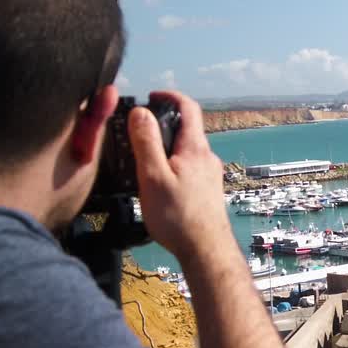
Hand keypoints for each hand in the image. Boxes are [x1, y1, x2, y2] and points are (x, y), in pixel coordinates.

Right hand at [128, 91, 235, 264]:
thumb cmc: (178, 217)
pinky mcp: (208, 191)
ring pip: (187, 152)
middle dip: (163, 126)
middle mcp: (207, 158)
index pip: (188, 107)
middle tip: (138, 133)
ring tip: (143, 163)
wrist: (205, 250)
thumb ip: (147, 142)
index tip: (152, 96)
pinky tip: (159, 184)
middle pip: (187, 130)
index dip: (169, 96)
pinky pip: (189, 169)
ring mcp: (210, 175)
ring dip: (167, 149)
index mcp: (195, 148)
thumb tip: (141, 112)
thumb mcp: (153, 175)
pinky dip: (173, 167)